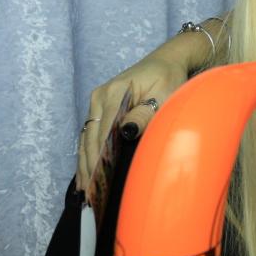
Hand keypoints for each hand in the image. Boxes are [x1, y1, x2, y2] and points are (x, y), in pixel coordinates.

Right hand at [75, 44, 189, 189]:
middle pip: (91, 137)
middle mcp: (100, 97)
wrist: (166, 61)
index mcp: (114, 92)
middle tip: (91, 194)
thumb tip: (126, 132)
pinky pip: (91, 134)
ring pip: (87, 138)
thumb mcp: (165, 94)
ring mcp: (97, 101)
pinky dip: (88, 154)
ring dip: (86, 164)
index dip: (101, 158)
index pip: (104, 132)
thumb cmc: (169, 78)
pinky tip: (87, 173)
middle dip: (90, 166)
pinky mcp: (99, 107)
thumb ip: (146, 113)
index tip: (100, 181)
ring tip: (86, 191)